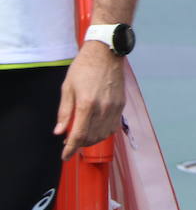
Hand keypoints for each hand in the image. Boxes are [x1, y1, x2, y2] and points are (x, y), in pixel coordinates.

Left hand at [54, 42, 125, 160]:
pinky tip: (96, 129)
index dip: (70, 149)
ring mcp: (114, 107)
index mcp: (86, 104)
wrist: (106, 53)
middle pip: (92, 137)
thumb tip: (59, 131)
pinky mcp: (121, 104)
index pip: (78, 135)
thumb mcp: (67, 88)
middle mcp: (103, 108)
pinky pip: (113, 126)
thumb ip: (64, 112)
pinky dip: (104, 132)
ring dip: (92, 140)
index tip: (64, 156)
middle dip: (79, 144)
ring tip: (83, 136)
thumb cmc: (84, 68)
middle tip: (70, 141)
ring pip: (104, 134)